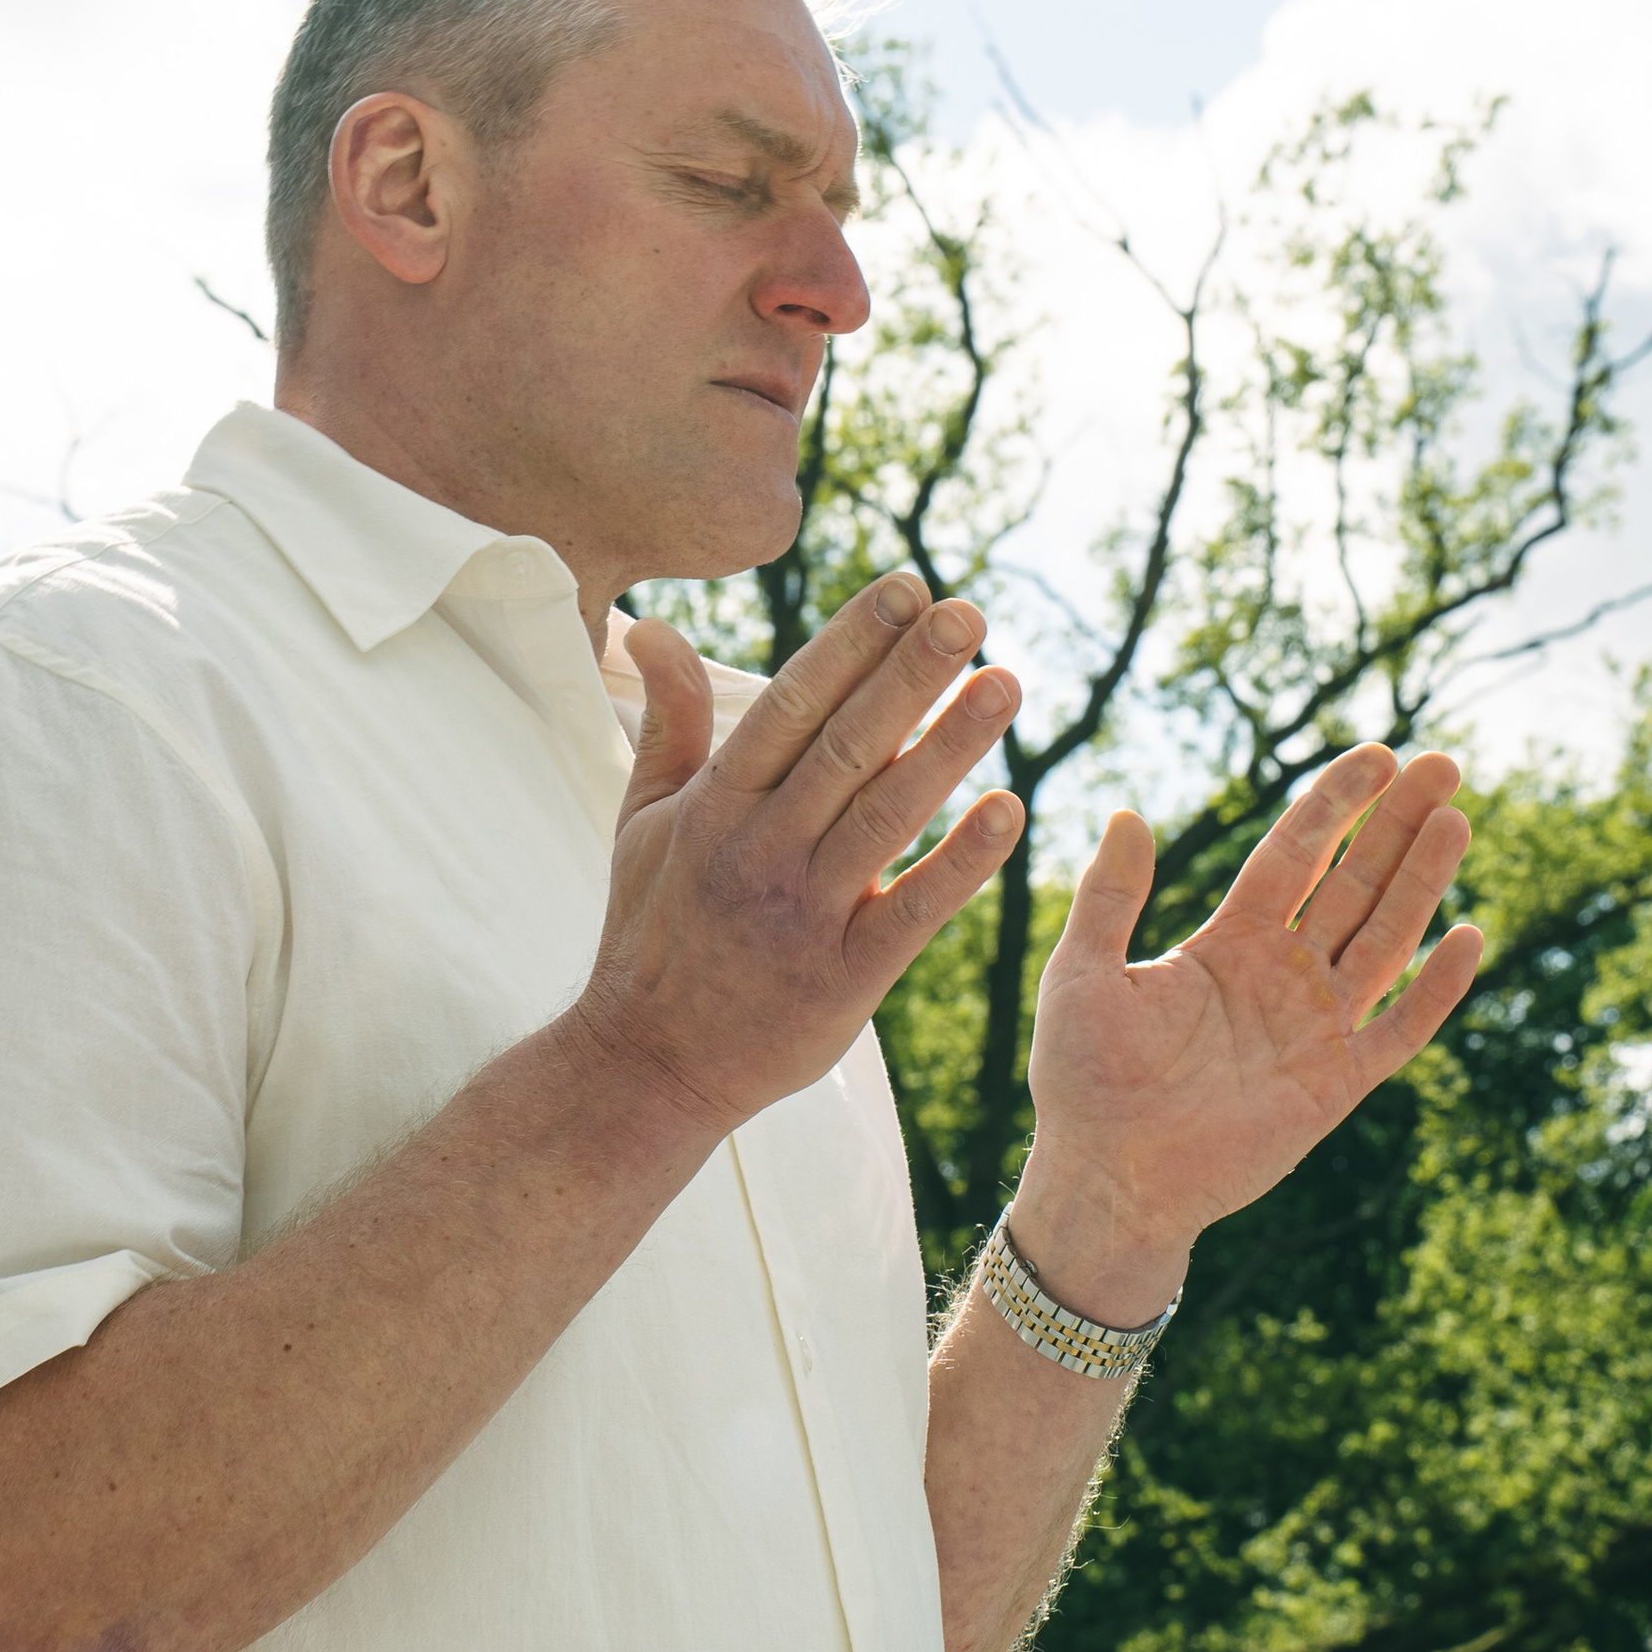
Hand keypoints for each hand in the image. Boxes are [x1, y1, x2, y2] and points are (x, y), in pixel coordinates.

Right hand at [577, 573, 1022, 1136]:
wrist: (648, 1064)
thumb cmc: (653, 929)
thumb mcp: (642, 820)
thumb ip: (667, 722)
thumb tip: (654, 626)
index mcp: (714, 806)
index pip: (791, 706)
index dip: (850, 644)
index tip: (907, 587)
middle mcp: (757, 852)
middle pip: (847, 747)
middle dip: (910, 674)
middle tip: (970, 614)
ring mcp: (802, 917)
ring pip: (886, 817)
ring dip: (950, 747)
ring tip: (1006, 684)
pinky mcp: (844, 982)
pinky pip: (912, 913)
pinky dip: (960, 862)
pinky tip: (1009, 810)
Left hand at [1010, 745, 1480, 1309]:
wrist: (1107, 1177)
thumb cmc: (1084, 1079)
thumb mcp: (1082, 972)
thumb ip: (1110, 896)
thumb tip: (1129, 814)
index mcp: (1227, 942)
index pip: (1293, 855)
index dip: (1333, 805)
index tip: (1376, 755)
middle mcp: (1281, 974)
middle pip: (1352, 883)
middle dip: (1396, 824)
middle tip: (1440, 765)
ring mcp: (1316, 1027)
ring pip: (1384, 938)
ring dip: (1421, 882)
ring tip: (1455, 818)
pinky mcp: (1337, 1083)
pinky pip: (1400, 1028)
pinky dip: (1437, 988)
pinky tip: (1469, 937)